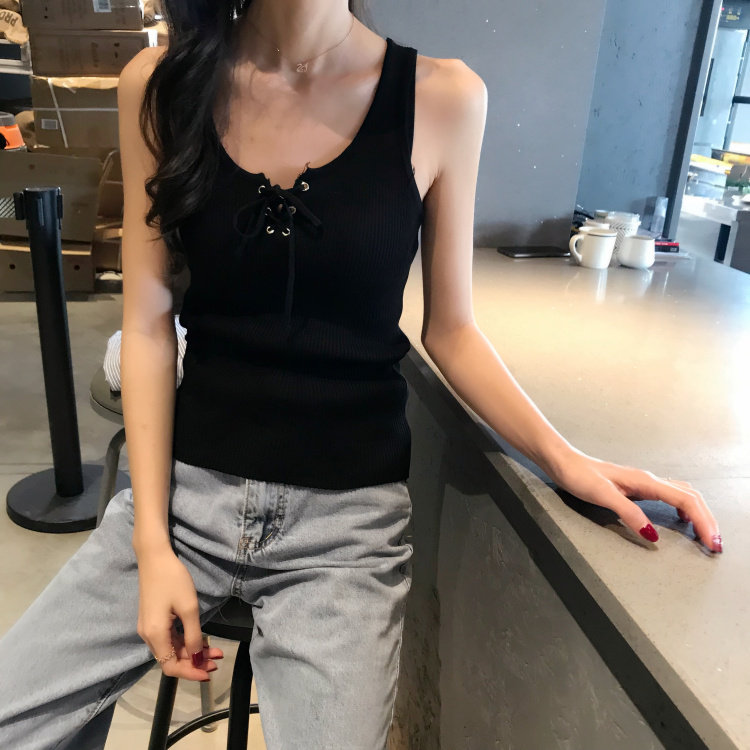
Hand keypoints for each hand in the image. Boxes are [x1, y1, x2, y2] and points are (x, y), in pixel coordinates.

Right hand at [135, 547, 224, 680]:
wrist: (154, 557)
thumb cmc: (173, 579)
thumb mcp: (188, 608)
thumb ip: (193, 636)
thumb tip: (197, 659)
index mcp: (154, 635)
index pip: (170, 666)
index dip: (190, 673)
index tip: (209, 673)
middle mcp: (148, 636)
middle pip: (171, 659)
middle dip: (195, 662)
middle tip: (218, 660)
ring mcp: (149, 627)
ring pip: (172, 648)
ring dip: (192, 652)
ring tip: (215, 651)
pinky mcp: (153, 619)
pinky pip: (169, 638)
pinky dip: (185, 641)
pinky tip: (201, 639)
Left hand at [551, 450, 721, 552]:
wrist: (563, 462)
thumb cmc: (579, 476)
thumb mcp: (603, 496)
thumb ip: (629, 514)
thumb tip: (652, 535)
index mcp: (645, 481)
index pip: (686, 501)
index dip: (703, 522)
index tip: (711, 542)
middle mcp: (648, 480)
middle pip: (691, 497)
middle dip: (707, 520)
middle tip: (715, 543)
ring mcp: (643, 482)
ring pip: (682, 494)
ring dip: (698, 513)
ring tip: (705, 533)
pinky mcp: (635, 486)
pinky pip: (669, 494)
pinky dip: (683, 507)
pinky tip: (680, 517)